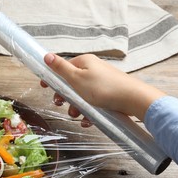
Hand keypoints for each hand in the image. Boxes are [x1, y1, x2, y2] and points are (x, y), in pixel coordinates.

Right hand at [41, 53, 165, 122]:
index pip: (64, 67)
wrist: (133, 99)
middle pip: (72, 83)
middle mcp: (93, 70)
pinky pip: (94, 103)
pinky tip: (88, 121)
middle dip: (65, 96)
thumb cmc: (102, 88)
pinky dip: (88, 112)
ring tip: (77, 116)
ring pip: (82, 95)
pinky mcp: (109, 94)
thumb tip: (47, 55)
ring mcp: (102, 82)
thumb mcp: (76, 78)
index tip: (44, 87)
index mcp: (84, 62)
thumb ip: (60, 68)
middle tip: (61, 104)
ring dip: (76, 107)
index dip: (53, 78)